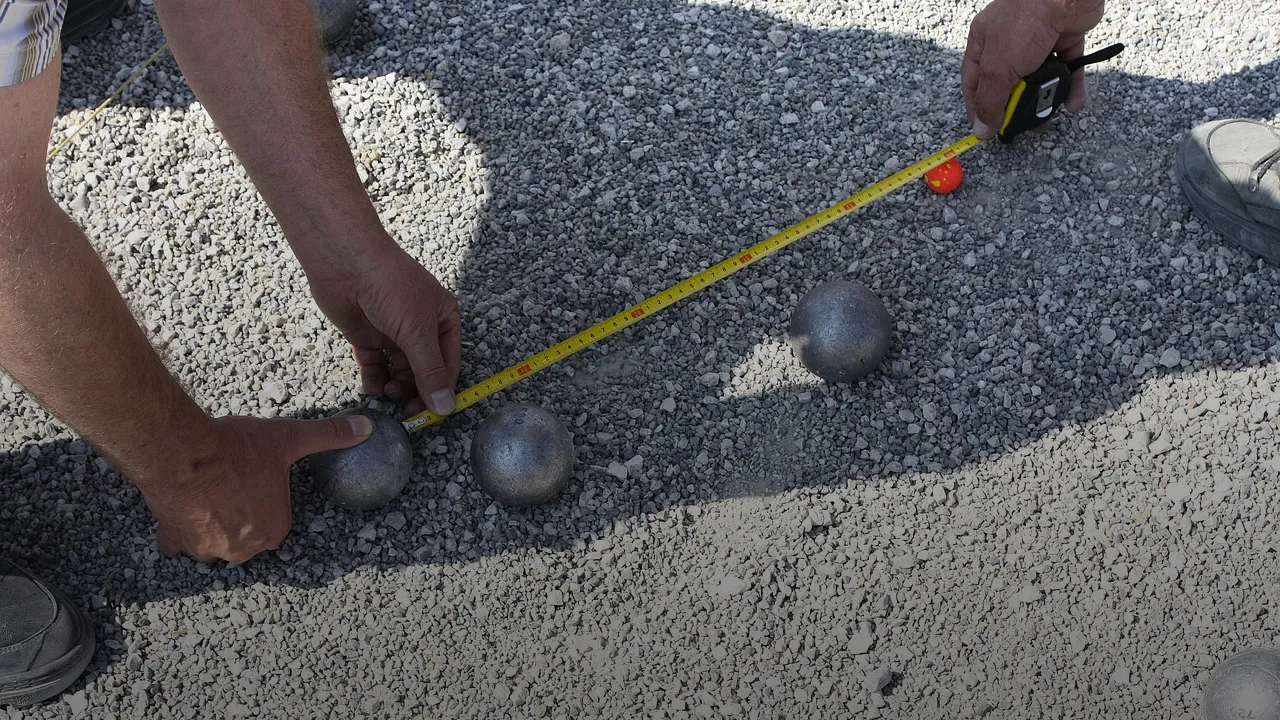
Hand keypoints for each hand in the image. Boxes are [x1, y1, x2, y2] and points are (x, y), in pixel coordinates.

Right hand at [147, 413, 373, 562]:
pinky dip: (178, 531)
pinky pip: (177, 543)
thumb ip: (329, 435)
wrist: (182, 452)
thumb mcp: (289, 437)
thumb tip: (365, 427)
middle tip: (229, 485)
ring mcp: (208, 548)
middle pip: (243, 535)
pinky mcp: (176, 541)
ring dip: (210, 525)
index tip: (253, 480)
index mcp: (274, 529)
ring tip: (207, 495)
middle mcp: (244, 548)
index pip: (273, 520)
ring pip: (212, 542)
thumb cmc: (236, 448)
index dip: (263, 498)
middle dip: (237, 515)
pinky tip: (180, 510)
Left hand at [308, 236, 461, 416]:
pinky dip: (374, 379)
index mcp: (443, 320)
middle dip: (416, 391)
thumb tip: (446, 408)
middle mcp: (421, 327)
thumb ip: (430, 372)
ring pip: (400, 371)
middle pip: (424, 371)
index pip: (449, 363)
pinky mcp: (367, 336)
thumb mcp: (417, 331)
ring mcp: (393, 332)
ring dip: (395, 387)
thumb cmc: (391, 286)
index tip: (433, 414)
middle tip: (407, 412)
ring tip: (387, 394)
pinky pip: (375, 365)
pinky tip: (372, 387)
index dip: (443, 389)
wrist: (345, 261)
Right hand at [962, 0, 1105, 139]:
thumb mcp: (999, 69)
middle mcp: (1008, 41)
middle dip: (1015, 106)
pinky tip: (1073, 102)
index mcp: (983, 42)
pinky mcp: (1064, 38)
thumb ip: (990, 101)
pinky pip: (1067, 67)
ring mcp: (1037, 40)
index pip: (974, 82)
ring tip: (1050, 116)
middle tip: (1021, 126)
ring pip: (1039, 78)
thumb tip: (982, 129)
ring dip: (1045, 98)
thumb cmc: (1026, 19)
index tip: (986, 130)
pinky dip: (1071, 86)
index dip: (978, 108)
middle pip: (1008, 83)